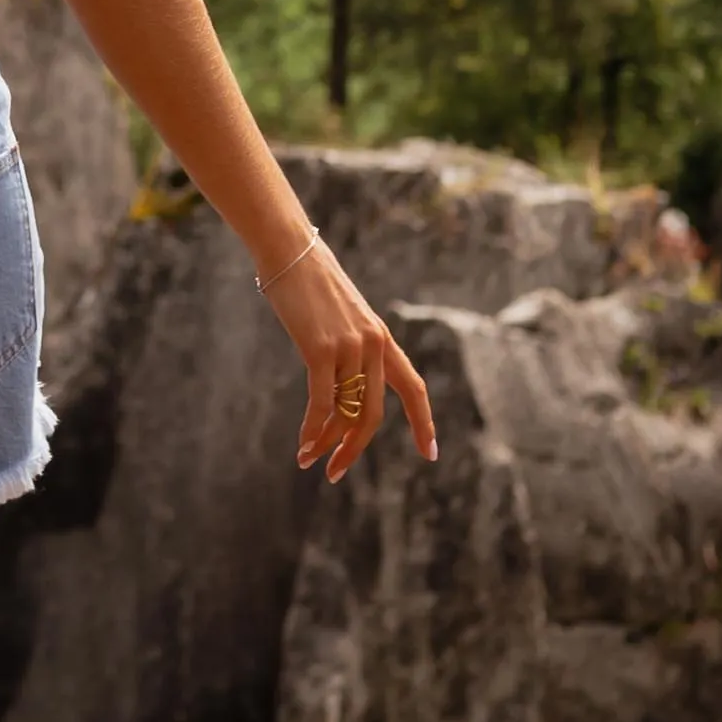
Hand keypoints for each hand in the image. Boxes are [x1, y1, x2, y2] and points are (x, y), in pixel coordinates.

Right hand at [269, 244, 436, 481]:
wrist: (290, 248)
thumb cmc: (308, 280)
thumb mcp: (339, 316)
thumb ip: (346, 346)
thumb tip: (334, 382)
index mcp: (382, 339)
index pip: (414, 389)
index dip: (424, 424)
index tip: (431, 454)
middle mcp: (373, 345)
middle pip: (372, 415)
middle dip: (354, 449)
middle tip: (336, 473)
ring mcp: (349, 347)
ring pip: (344, 412)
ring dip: (325, 442)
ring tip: (308, 460)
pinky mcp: (321, 349)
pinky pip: (321, 402)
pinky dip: (311, 429)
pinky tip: (301, 446)